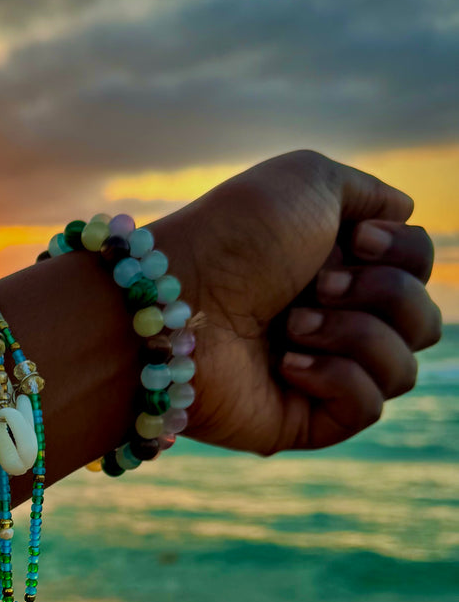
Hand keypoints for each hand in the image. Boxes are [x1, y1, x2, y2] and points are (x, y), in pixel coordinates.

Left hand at [148, 149, 441, 456]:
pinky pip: (366, 410)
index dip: (402, 254)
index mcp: (339, 265)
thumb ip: (369, 194)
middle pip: (426, 322)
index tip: (354, 241)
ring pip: (405, 369)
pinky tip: (287, 364)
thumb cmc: (234, 236)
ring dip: (355, 335)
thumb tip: (403, 216)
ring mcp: (319, 374)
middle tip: (315, 287)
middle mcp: (334, 320)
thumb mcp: (309, 181)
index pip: (419, 271)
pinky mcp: (302, 421)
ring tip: (291, 325)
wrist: (176, 301)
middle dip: (381, 296)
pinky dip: (338, 379)